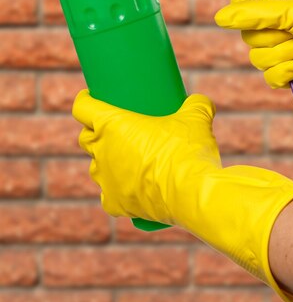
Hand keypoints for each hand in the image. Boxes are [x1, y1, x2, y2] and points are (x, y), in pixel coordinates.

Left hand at [73, 90, 219, 223]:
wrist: (192, 192)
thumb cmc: (187, 149)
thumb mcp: (196, 117)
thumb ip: (197, 105)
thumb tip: (201, 102)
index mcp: (110, 124)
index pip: (83, 107)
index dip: (85, 100)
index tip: (92, 97)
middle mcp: (101, 151)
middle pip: (86, 137)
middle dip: (95, 131)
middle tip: (116, 128)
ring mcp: (106, 180)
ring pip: (97, 167)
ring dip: (107, 161)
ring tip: (126, 158)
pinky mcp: (116, 204)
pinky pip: (109, 196)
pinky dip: (117, 191)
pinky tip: (129, 188)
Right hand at [215, 0, 292, 89]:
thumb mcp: (292, 9)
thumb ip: (254, 13)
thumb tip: (220, 18)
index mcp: (277, 2)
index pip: (242, 3)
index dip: (242, 11)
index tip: (256, 15)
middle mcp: (277, 24)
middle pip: (247, 36)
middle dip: (273, 39)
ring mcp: (282, 49)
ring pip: (257, 60)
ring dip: (285, 57)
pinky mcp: (289, 73)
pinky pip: (270, 78)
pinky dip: (288, 74)